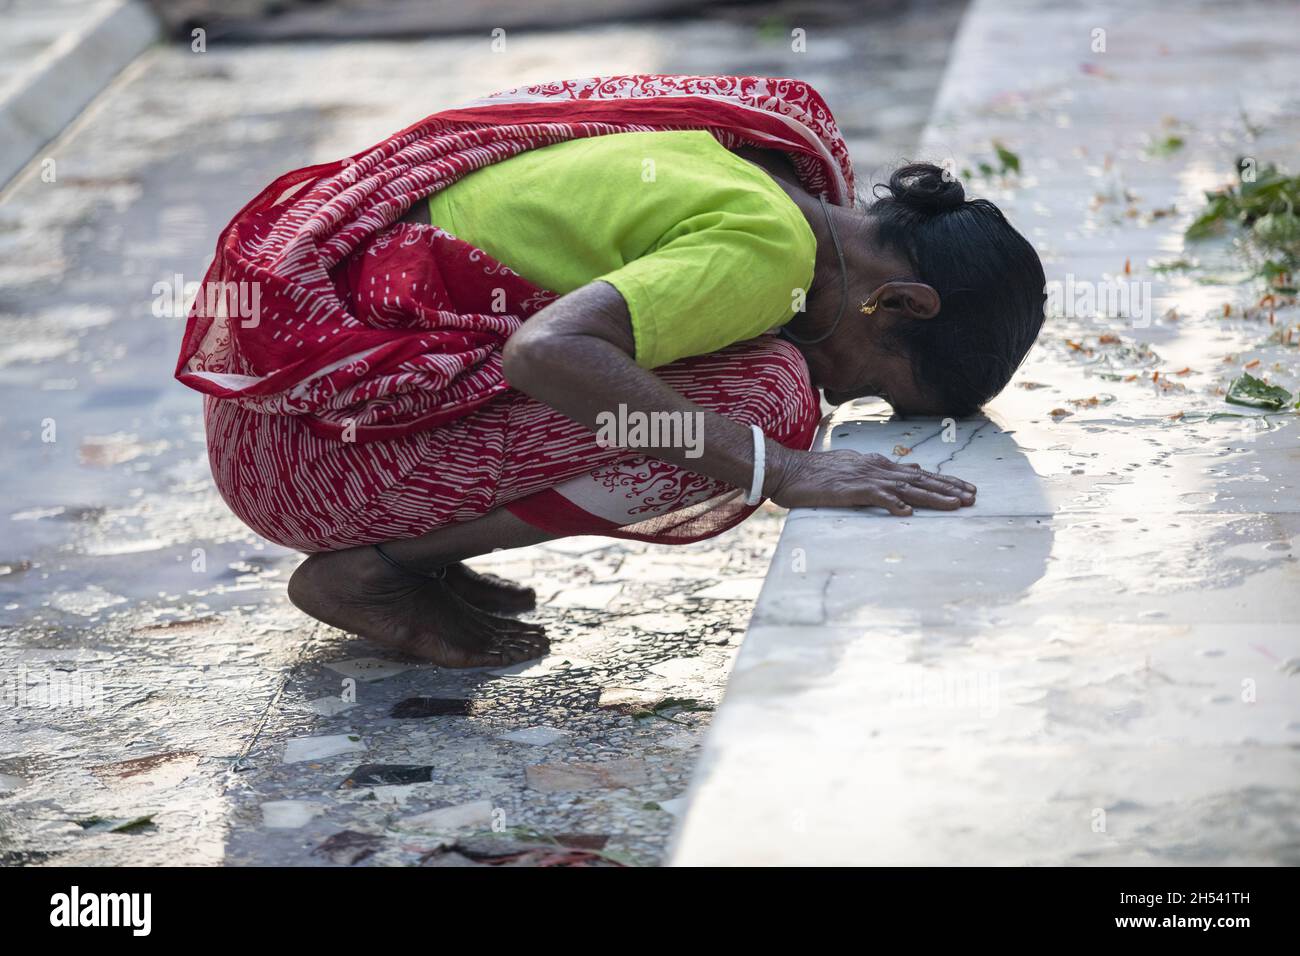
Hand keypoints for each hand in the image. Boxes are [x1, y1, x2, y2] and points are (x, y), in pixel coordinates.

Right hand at [765, 446, 975, 514]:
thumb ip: (882, 472)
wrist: (789, 470)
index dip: (945, 482)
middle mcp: (878, 468)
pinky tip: (907, 512)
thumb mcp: (855, 468)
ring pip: (907, 487)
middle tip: (973, 497)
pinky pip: (876, 497)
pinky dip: (893, 504)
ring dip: (933, 496)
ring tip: (956, 505)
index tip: (966, 489)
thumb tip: (910, 473)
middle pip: (921, 479)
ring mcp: (866, 478)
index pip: (919, 474)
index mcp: (879, 465)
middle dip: (949, 488)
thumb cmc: (817, 473)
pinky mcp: (851, 489)